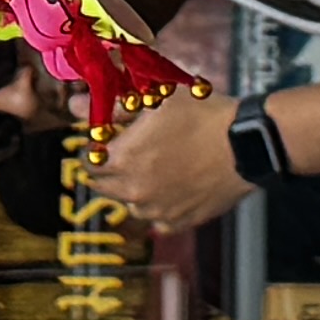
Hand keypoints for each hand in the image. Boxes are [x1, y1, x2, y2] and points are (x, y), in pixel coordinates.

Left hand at [85, 82, 244, 229]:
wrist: (246, 144)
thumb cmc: (201, 114)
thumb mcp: (157, 97)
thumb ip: (112, 105)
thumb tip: (74, 105)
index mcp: (122, 159)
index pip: (88, 161)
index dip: (94, 148)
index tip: (105, 138)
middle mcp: (134, 191)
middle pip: (103, 185)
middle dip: (107, 169)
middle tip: (125, 150)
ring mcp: (157, 210)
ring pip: (129, 203)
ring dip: (131, 187)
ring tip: (153, 165)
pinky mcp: (180, 221)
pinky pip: (157, 219)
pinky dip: (157, 205)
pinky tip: (170, 186)